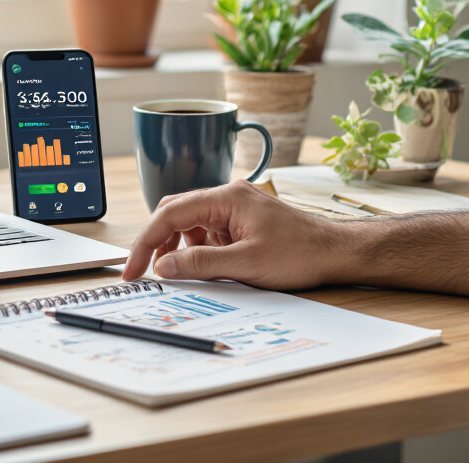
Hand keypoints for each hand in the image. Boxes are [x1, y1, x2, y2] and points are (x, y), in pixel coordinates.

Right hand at [121, 180, 351, 289]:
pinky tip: (200, 265)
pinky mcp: (239, 221)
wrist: (335, 253)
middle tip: (143, 270)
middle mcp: (226, 196)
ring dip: (176, 246)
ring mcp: (233, 208)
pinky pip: (205, 231)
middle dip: (155, 241)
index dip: (146, 241)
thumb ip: (201, 264)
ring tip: (173, 271)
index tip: (133, 268)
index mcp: (226, 198)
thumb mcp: (247, 264)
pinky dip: (195, 249)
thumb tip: (164, 267)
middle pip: (174, 212)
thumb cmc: (300, 254)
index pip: (170, 214)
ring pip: (188, 222)